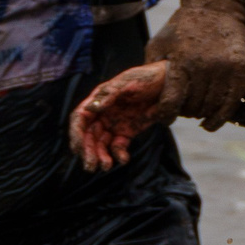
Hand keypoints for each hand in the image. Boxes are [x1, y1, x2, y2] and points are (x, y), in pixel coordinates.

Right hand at [71, 59, 188, 169]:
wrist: (168, 83)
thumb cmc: (145, 78)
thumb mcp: (127, 83)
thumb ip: (109, 95)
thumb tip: (90, 109)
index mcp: (98, 100)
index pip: (80, 119)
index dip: (76, 134)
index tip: (77, 149)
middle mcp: (103, 113)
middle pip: (89, 135)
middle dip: (88, 151)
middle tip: (91, 166)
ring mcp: (114, 124)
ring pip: (101, 144)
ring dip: (101, 156)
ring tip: (106, 166)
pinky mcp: (127, 132)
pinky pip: (118, 146)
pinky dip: (119, 154)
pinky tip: (124, 159)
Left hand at [152, 0, 244, 127]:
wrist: (217, 7)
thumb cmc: (182, 27)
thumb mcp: (159, 44)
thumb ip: (152, 70)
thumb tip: (142, 95)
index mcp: (181, 61)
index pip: (172, 101)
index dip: (166, 115)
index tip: (165, 118)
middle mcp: (205, 67)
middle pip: (193, 107)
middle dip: (184, 112)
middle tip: (181, 108)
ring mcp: (225, 69)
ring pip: (211, 108)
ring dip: (200, 114)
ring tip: (194, 110)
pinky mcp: (241, 70)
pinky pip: (231, 104)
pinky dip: (219, 117)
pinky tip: (209, 123)